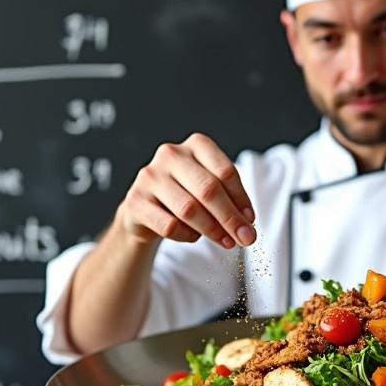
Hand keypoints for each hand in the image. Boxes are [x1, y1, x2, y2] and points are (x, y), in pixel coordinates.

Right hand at [118, 133, 255, 247]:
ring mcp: (150, 176)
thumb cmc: (186, 195)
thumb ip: (230, 201)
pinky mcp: (135, 200)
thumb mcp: (210, 190)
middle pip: (208, 189)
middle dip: (230, 218)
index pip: (225, 172)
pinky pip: (169, 225)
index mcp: (196, 144)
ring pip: (188, 209)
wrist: (146, 208)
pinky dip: (186, 235)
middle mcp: (171, 154)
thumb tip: (246, 226)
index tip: (250, 221)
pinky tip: (192, 235)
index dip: (241, 199)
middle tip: (245, 238)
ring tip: (225, 241)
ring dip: (212, 230)